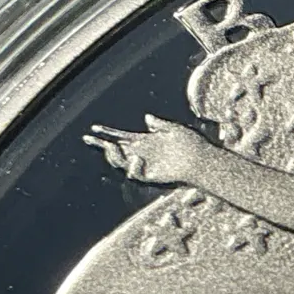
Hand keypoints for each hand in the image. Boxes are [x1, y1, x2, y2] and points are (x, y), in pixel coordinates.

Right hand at [83, 115, 208, 184]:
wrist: (201, 159)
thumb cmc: (191, 144)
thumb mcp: (174, 129)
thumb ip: (159, 124)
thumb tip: (147, 117)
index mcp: (146, 141)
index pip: (122, 136)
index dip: (108, 132)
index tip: (94, 128)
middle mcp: (142, 153)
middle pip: (116, 150)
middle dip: (101, 145)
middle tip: (92, 138)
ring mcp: (145, 164)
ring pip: (120, 162)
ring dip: (113, 155)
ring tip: (111, 146)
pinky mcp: (150, 175)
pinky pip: (134, 173)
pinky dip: (132, 166)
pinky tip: (136, 158)